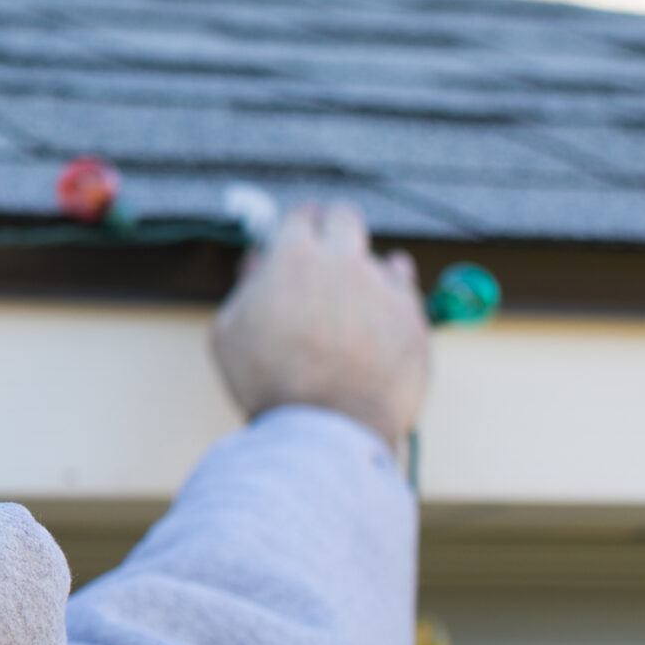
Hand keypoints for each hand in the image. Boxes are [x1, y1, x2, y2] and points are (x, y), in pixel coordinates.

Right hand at [210, 200, 427, 459]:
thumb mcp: (230, 332)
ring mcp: (384, 288)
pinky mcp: (414, 317)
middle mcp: (342, 262)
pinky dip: (394, 293)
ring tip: (353, 299)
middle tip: (328, 249)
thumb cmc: (269, 383)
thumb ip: (245, 287)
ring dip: (364, 269)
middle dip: (334, 226)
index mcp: (292, 259)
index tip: (297, 234)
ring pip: (378, 256)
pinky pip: (407, 289)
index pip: (300, 216)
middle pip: (344, 217)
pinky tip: (381, 310)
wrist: (325, 428)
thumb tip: (257, 263)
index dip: (297, 224)